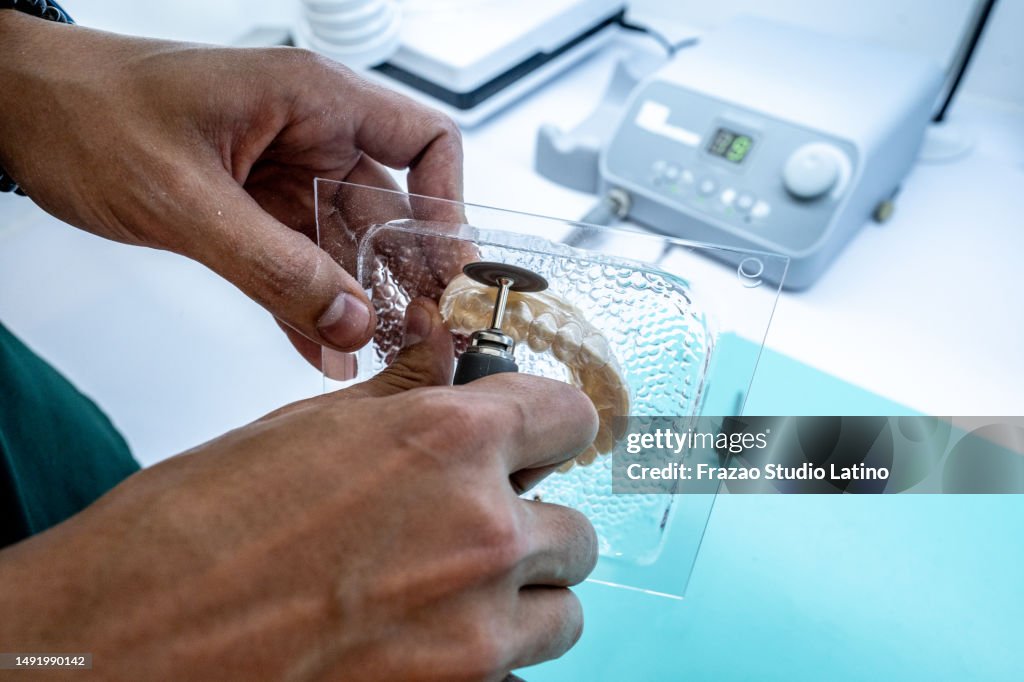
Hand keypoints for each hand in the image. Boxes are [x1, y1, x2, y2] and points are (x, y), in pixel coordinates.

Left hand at [0, 11, 462, 360]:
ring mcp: (281, 175)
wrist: (20, 113)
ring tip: (369, 356)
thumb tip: (348, 321)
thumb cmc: (90, 112)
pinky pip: (298, 263)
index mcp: (313, 100)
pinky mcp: (252, 209)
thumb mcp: (186, 198)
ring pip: (344, 245)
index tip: (448, 266)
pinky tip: (319, 349)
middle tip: (411, 336)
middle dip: (401, 275)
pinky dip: (309, 306)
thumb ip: (273, 267)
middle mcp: (309, 135)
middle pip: (389, 208)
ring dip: (355, 302)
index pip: (424, 140)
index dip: (447, 202)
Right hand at [0, 300, 599, 680]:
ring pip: (560, 611)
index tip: (542, 439)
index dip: (552, 426)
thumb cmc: (193, 533)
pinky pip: (513, 672)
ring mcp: (477, 630)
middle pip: (575, 528)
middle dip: (532, 525)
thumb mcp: (306, 432)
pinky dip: (484, 658)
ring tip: (451, 594)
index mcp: (447, 444)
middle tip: (476, 528)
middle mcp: (481, 532)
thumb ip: (405, 401)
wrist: (125, 643)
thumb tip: (452, 366)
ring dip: (522, 598)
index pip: (569, 417)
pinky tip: (419, 640)